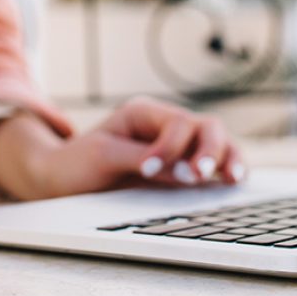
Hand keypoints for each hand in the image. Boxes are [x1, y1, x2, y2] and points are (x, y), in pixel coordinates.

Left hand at [37, 96, 244, 196]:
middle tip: (198, 175)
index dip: (170, 147)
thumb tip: (181, 172)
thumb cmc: (79, 162)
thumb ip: (140, 159)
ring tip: (231, 179)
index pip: (175, 122)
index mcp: (143, 112)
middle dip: (209, 150)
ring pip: (218, 142)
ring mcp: (178, 145)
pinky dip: (227, 170)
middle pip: (205, 127)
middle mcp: (165, 124)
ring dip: (228, 158)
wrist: (64, 178)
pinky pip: (215, 164)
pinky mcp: (182, 167)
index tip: (150, 170)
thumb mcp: (102, 156)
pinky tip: (232, 183)